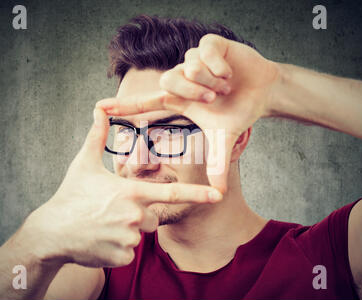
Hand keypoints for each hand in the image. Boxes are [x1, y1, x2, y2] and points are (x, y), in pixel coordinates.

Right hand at [23, 109, 222, 267]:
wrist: (51, 233)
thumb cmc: (70, 196)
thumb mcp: (84, 164)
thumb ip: (97, 136)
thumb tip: (100, 109)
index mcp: (130, 192)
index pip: (171, 193)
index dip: (197, 194)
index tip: (217, 195)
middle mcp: (134, 216)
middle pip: (152, 217)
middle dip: (138, 214)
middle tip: (112, 212)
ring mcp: (128, 239)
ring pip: (140, 235)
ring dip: (127, 231)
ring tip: (103, 225)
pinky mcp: (121, 258)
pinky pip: (129, 252)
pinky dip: (118, 247)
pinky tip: (100, 240)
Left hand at [95, 34, 279, 192]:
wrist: (262, 90)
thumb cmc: (237, 111)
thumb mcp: (224, 138)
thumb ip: (217, 163)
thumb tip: (219, 194)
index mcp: (178, 100)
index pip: (144, 103)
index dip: (123, 107)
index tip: (99, 109)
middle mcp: (181, 78)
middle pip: (168, 82)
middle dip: (194, 93)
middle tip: (214, 99)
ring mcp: (193, 60)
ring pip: (189, 67)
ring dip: (211, 81)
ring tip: (226, 85)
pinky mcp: (209, 44)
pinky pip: (204, 52)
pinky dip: (219, 65)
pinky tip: (229, 72)